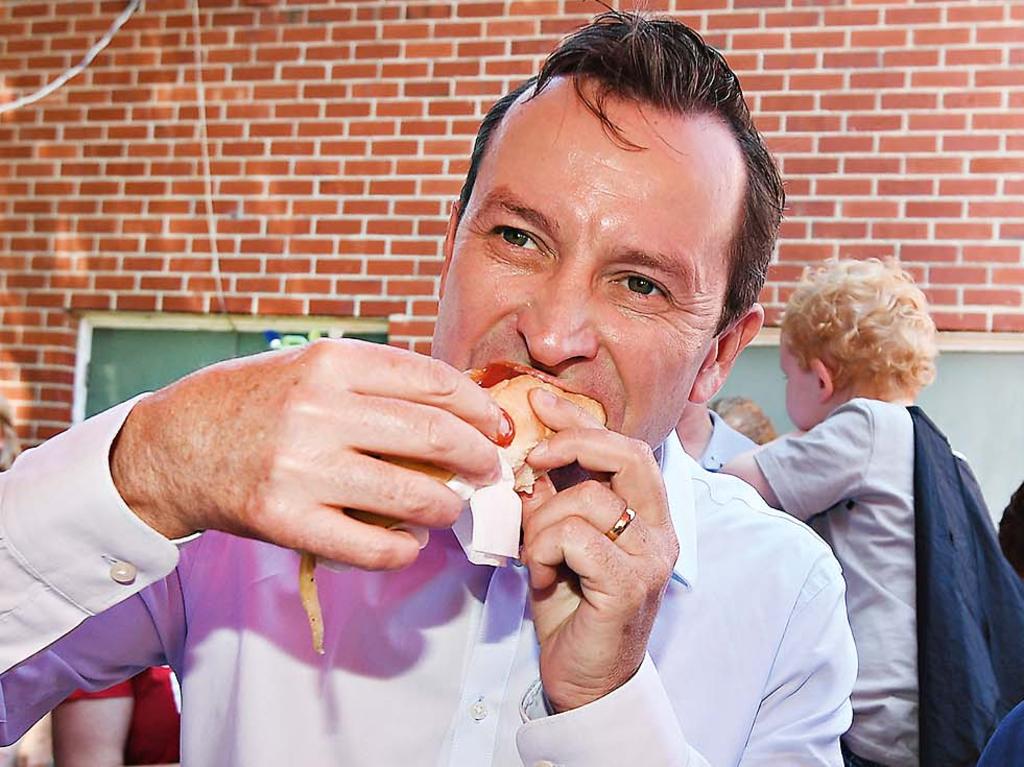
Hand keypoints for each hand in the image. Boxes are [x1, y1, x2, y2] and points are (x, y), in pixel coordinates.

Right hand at [111, 340, 505, 569]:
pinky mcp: (285, 520)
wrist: (171, 446)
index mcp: (331, 361)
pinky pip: (373, 547)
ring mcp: (302, 467)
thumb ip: (375, 382)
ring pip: (415, 496)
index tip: (496, 426)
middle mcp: (319, 409)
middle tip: (489, 472)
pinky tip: (409, 544)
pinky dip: (404, 551)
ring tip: (451, 509)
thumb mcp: (309, 367)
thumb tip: (458, 409)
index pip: (434, 380)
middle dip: (480, 459)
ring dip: (449, 508)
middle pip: (436, 435)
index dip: (479, 407)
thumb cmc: (251, 404)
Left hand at [520, 389, 679, 711]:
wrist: (585, 681)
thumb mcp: (556, 543)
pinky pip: (575, 536)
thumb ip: (551, 501)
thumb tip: (527, 456)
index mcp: (647, 516)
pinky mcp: (630, 585)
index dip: (580, 419)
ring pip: (587, 499)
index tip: (540, 400)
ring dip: (542, 523)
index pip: (623, 448)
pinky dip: (544, 548)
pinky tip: (544, 574)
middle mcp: (660, 533)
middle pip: (627, 455)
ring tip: (537, 557)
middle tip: (534, 459)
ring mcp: (650, 559)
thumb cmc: (573, 609)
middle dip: (572, 443)